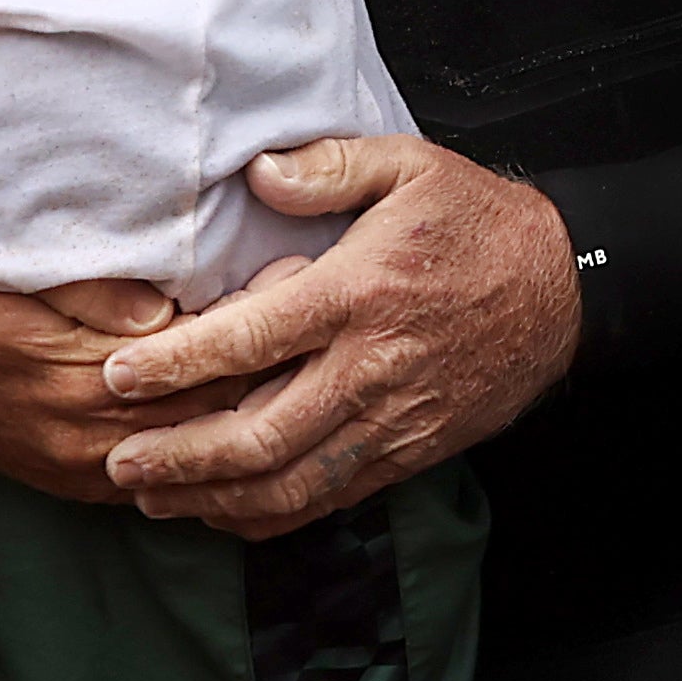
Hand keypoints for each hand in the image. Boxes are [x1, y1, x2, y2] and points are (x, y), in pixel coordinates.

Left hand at [90, 138, 581, 532]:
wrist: (564, 287)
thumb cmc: (477, 222)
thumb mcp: (410, 165)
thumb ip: (328, 166)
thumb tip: (258, 175)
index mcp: (360, 293)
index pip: (251, 339)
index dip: (176, 364)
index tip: (117, 375)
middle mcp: (372, 367)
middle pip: (260, 434)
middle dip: (180, 456)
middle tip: (117, 460)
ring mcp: (393, 418)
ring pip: (291, 481)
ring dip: (213, 497)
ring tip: (151, 496)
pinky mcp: (410, 451)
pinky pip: (331, 497)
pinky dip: (270, 515)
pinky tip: (223, 511)